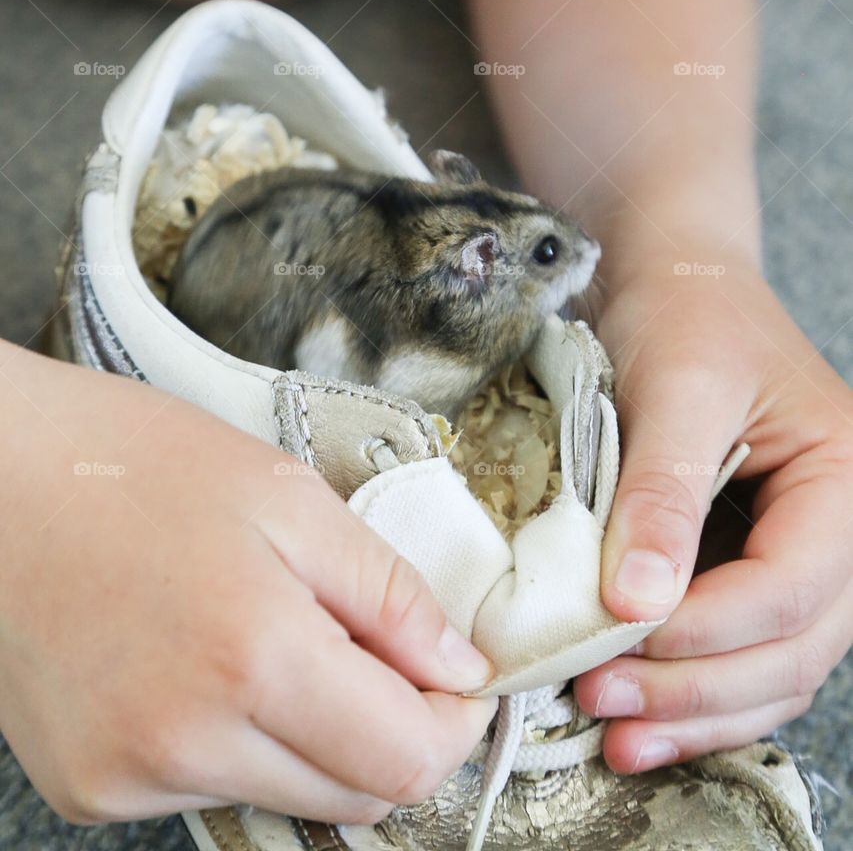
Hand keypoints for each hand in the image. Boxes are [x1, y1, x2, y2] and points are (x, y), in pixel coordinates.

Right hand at [0, 342, 495, 823]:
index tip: (454, 678)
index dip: (451, 723)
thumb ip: (387, 592)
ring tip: (271, 632)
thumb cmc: (132, 465)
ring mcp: (129, 777)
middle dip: (390, 730)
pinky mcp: (90, 788)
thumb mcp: (286, 496)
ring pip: (284, 795)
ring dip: (311, 734)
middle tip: (375, 647)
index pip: (404, 762)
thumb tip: (458, 669)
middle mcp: (187, 743)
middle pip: (352, 798)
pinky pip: (207, 789)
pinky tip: (207, 663)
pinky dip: (237, 741)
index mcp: (252, 656)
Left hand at [574, 249, 852, 770]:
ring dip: (695, 710)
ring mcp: (795, 558)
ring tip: (613, 733)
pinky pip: (737, 653)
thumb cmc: (686, 316)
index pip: (792, 587)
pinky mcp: (746, 569)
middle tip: (602, 698)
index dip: (710, 627)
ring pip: (770, 669)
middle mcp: (837, 533)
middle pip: (790, 647)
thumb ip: (663, 491)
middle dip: (697, 686)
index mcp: (846, 482)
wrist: (670, 286)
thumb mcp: (677, 387)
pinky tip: (635, 714)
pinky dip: (690, 692)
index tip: (621, 635)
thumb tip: (634, 602)